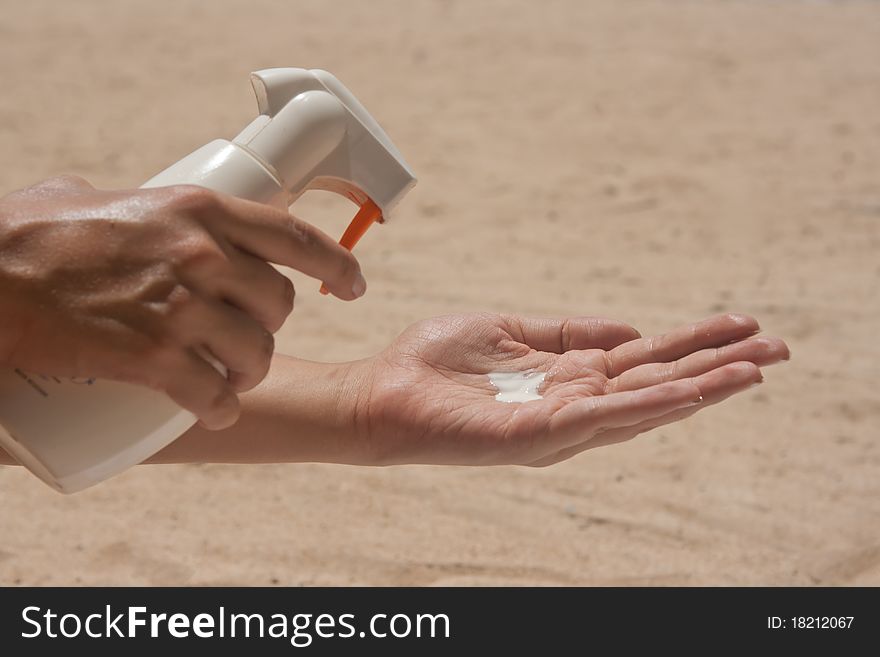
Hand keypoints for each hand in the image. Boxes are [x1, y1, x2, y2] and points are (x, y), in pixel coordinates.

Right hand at [0, 175, 365, 427]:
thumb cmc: (33, 235)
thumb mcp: (103, 195)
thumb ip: (144, 205)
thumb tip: (154, 213)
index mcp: (201, 210)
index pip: (296, 237)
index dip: (337, 263)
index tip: (355, 283)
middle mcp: (203, 255)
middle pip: (282, 305)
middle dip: (271, 326)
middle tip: (246, 334)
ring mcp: (182, 308)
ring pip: (257, 353)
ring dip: (250, 372)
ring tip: (230, 375)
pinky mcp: (155, 359)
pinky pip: (216, 394)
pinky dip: (220, 409)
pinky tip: (215, 411)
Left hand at [353, 313, 788, 465]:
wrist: (382, 393)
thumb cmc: (438, 363)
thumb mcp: (510, 329)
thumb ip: (568, 331)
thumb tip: (631, 329)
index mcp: (569, 376)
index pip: (645, 359)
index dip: (694, 343)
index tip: (742, 324)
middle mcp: (574, 404)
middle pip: (658, 383)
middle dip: (717, 365)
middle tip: (778, 347)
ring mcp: (558, 424)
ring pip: (642, 405)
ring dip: (699, 388)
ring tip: (753, 369)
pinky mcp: (534, 436)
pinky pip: (599, 419)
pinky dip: (646, 406)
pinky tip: (687, 392)